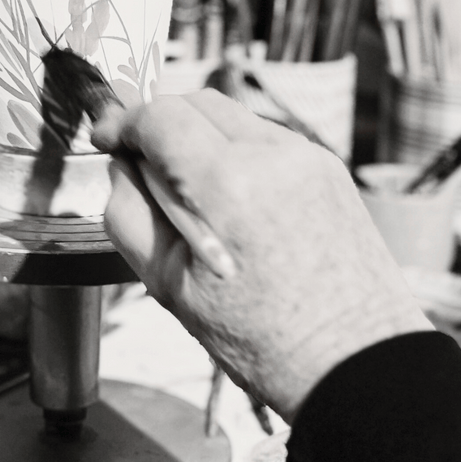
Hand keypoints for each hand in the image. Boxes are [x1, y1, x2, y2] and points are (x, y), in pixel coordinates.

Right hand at [92, 90, 431, 420]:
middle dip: (160, 123)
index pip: (161, 114)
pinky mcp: (329, 169)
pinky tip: (231, 200)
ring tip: (189, 192)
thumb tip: (122, 171)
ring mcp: (308, 157)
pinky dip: (236, 152)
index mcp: (227, 185)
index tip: (108, 139)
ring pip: (233, 116)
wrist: (352, 360)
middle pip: (197, 101)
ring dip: (198, 136)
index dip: (125, 121)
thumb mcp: (167, 285)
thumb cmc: (261, 339)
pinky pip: (267, 138)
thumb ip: (129, 215)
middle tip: (140, 162)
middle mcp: (272, 156)